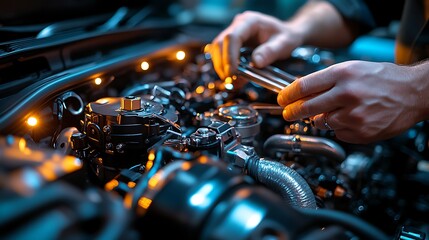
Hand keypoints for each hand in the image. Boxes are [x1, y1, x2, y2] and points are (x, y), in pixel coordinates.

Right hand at [210, 11, 303, 79]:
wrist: (285, 35)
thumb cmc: (286, 37)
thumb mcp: (284, 44)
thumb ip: (270, 52)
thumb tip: (255, 63)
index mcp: (250, 21)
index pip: (232, 37)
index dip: (229, 56)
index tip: (232, 72)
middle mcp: (238, 25)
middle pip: (220, 43)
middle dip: (222, 63)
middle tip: (230, 79)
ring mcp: (233, 33)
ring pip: (217, 49)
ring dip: (220, 66)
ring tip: (230, 80)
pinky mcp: (232, 42)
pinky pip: (221, 54)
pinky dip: (224, 66)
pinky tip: (232, 77)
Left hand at [277, 60, 427, 143]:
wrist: (413, 93)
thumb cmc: (383, 79)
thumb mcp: (352, 69)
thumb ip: (326, 80)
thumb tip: (300, 91)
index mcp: (343, 74)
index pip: (304, 86)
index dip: (288, 95)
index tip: (282, 100)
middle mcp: (347, 94)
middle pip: (307, 107)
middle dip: (293, 112)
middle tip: (288, 113)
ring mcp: (354, 115)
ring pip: (321, 122)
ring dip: (321, 119)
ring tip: (336, 111)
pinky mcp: (361, 132)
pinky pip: (337, 133)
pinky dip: (338, 128)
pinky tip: (351, 119)